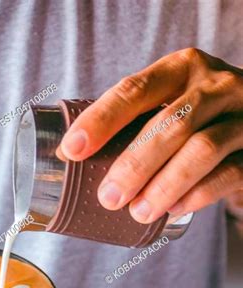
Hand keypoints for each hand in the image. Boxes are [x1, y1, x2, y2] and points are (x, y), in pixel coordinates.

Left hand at [57, 48, 242, 222]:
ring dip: (164, 186)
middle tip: (109, 197)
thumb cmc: (192, 114)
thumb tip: (68, 155)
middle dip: (133, 165)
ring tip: (137, 212)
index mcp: (180, 69)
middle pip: (170, 124)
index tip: (72, 150)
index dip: (101, 120)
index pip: (134, 91)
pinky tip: (172, 210)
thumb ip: (129, 121)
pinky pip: (228, 174)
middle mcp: (215, 86)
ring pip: (202, 150)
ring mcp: (241, 116)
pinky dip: (197, 195)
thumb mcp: (165, 101)